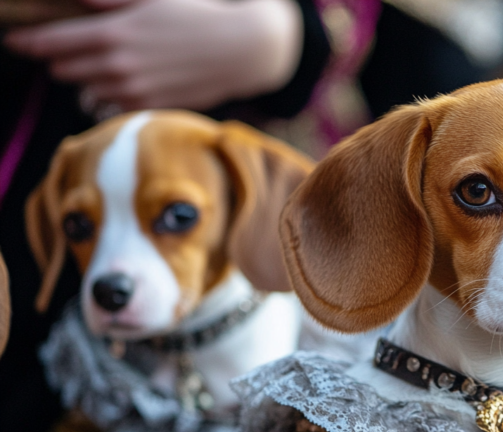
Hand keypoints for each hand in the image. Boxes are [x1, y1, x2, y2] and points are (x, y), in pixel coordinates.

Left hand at [5, 0, 302, 110]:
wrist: (240, 50)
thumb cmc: (198, 14)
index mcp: (112, 33)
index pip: (50, 43)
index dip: (27, 41)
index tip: (14, 40)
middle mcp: (118, 66)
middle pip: (62, 69)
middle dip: (58, 57)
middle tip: (68, 46)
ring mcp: (133, 90)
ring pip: (84, 90)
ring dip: (83, 77)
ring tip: (98, 63)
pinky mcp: (150, 106)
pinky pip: (111, 106)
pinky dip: (107, 94)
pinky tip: (120, 80)